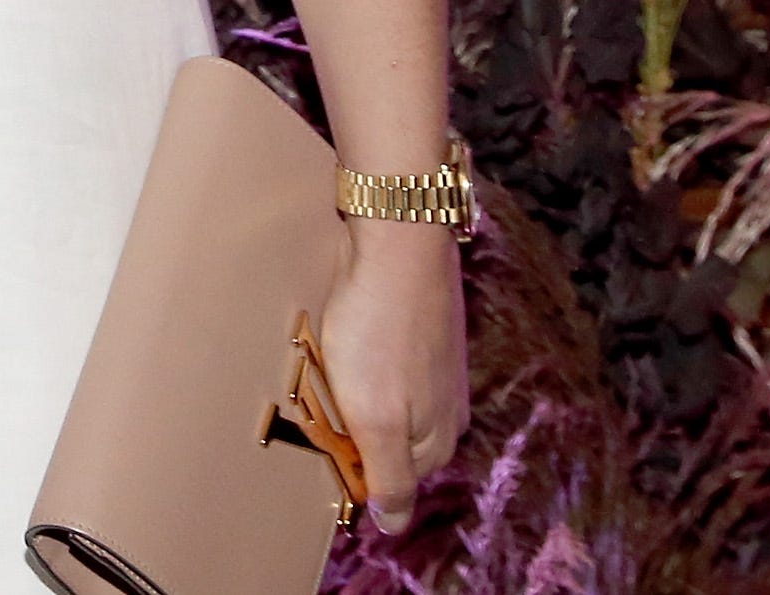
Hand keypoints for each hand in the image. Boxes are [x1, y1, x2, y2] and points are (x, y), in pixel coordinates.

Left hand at [315, 221, 465, 529]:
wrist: (396, 242)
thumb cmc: (380, 331)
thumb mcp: (379, 420)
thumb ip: (389, 477)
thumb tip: (395, 526)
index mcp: (439, 439)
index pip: (388, 480)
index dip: (349, 462)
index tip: (324, 435)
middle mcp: (445, 407)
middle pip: (384, 438)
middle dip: (349, 424)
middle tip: (325, 391)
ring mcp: (433, 368)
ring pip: (379, 398)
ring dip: (348, 386)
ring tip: (330, 358)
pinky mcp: (414, 333)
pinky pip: (376, 361)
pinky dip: (353, 354)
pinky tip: (340, 335)